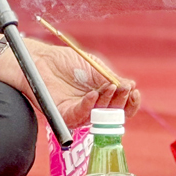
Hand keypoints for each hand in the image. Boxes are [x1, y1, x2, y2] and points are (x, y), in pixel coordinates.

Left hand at [0, 37, 139, 128]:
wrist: (40, 58)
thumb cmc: (65, 61)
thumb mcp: (94, 66)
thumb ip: (110, 77)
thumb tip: (131, 85)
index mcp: (103, 97)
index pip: (122, 106)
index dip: (131, 102)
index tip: (134, 91)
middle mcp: (93, 108)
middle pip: (115, 114)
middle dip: (122, 100)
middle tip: (123, 87)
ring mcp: (79, 112)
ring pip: (100, 116)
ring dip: (109, 101)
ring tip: (110, 86)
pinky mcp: (65, 115)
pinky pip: (80, 115)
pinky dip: (89, 105)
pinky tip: (93, 94)